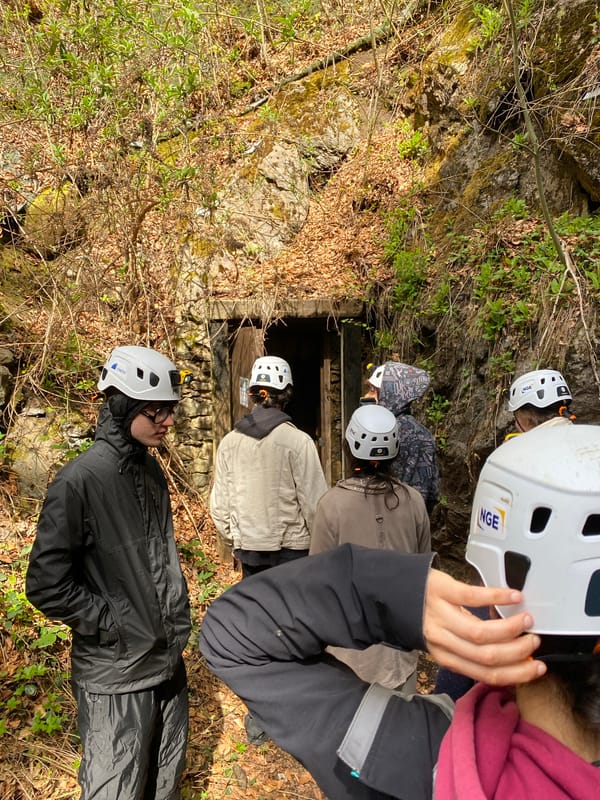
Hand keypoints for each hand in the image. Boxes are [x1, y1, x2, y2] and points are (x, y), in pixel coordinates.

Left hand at [422, 569, 545, 685]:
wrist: (395, 591)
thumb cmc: (424, 616)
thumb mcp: (445, 639)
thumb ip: (470, 650)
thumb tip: (510, 657)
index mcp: (446, 656)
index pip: (485, 674)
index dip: (515, 674)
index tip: (537, 668)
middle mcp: (442, 640)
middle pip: (486, 657)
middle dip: (517, 653)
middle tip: (534, 642)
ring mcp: (441, 615)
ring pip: (480, 633)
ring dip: (510, 629)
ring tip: (527, 620)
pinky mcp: (442, 590)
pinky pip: (473, 596)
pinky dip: (497, 597)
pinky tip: (514, 596)